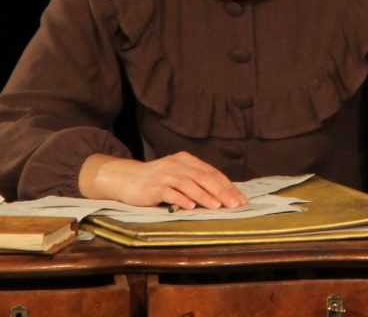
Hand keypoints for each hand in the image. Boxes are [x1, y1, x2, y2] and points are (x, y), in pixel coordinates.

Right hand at [79, 151, 248, 209]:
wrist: (126, 178)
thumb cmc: (156, 180)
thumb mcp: (178, 175)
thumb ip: (196, 181)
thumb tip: (223, 196)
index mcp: (186, 160)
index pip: (212, 172)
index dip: (228, 186)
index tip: (241, 200)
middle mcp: (177, 164)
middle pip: (204, 177)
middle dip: (222, 191)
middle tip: (235, 205)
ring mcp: (164, 175)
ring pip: (188, 184)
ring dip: (204, 196)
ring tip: (217, 206)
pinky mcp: (152, 187)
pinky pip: (169, 192)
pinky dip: (181, 199)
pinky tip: (190, 207)